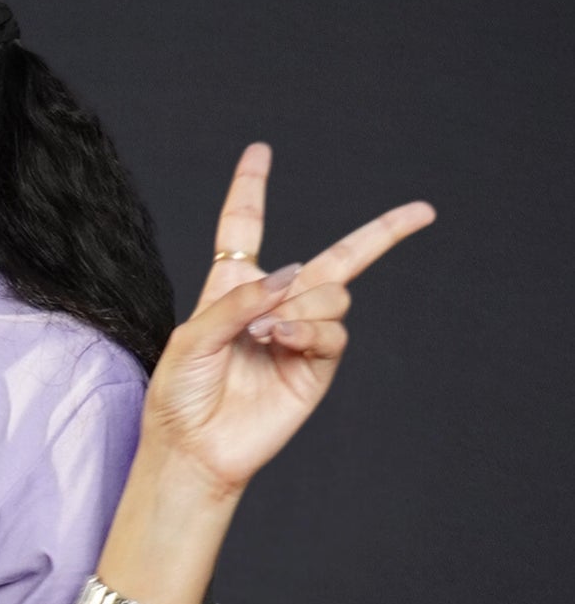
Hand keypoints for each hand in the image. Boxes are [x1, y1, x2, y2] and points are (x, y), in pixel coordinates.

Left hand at [142, 142, 433, 500]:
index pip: (245, 228)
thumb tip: (291, 275)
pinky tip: (280, 342)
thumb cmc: (180, 396)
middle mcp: (275, 305)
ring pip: (333, 293)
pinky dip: (309, 330)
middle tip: (423, 211)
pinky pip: (333, 331)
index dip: (252, 188)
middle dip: (384, 232)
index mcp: (233, 287)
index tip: (259, 152)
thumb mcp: (191, 336)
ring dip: (302, 306)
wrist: (194, 451)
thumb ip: (237, 299)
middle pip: (338, 256)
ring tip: (264, 334)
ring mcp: (300, 335)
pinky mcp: (315, 367)